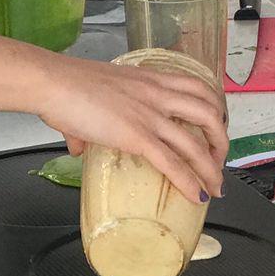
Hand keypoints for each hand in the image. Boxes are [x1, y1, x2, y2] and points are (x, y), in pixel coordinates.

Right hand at [37, 55, 227, 199]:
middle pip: (209, 114)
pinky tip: (197, 195)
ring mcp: (150, 116)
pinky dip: (189, 182)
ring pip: (196, 143)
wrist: (53, 82)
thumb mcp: (91, 96)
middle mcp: (158, 95)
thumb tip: (79, 147)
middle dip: (221, 141)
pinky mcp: (137, 136)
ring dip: (211, 168)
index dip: (214, 108)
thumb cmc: (66, 85)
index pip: (198, 87)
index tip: (216, 127)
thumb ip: (91, 124)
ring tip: (215, 185)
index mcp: (151, 80)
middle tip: (218, 161)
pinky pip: (173, 163)